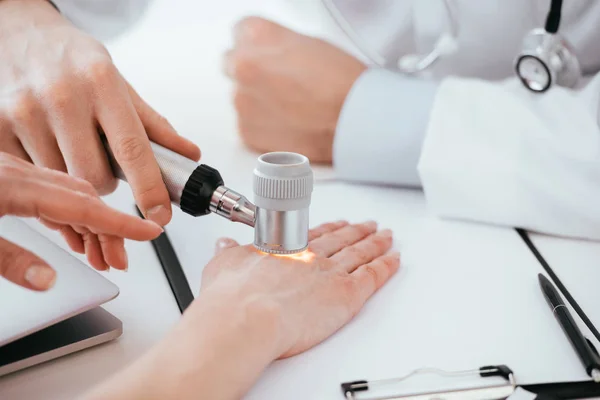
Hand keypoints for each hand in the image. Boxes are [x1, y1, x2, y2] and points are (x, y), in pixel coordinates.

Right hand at [0, 0, 199, 225]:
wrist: (22, 38)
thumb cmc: (76, 64)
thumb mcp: (120, 85)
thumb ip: (155, 125)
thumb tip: (188, 155)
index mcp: (102, 83)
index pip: (132, 148)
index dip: (149, 188)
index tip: (160, 215)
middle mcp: (62, 96)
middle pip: (94, 176)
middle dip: (106, 183)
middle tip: (103, 163)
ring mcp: (24, 111)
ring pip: (61, 181)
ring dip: (74, 178)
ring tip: (72, 148)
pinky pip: (32, 175)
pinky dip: (46, 174)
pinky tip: (48, 149)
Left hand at [0, 152, 162, 289]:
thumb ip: (10, 259)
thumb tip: (47, 279)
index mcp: (12, 183)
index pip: (82, 204)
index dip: (120, 221)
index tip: (149, 230)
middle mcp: (18, 172)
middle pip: (82, 199)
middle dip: (109, 231)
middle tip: (119, 260)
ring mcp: (14, 171)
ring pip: (70, 194)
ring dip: (91, 224)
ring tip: (100, 255)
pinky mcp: (9, 176)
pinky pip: (51, 192)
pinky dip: (70, 215)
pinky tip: (74, 232)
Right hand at [82, 221, 398, 399]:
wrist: (247, 317)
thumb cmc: (233, 298)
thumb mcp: (224, 266)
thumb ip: (229, 253)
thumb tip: (225, 244)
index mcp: (287, 249)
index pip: (315, 234)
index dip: (330, 228)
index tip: (338, 224)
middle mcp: (312, 257)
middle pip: (343, 240)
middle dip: (358, 231)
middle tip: (370, 225)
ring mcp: (331, 274)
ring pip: (361, 254)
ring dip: (376, 244)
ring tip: (387, 238)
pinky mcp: (346, 295)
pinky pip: (373, 277)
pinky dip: (386, 267)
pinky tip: (394, 260)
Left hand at [224, 17, 365, 162]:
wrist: (353, 121)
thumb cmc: (343, 83)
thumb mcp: (310, 42)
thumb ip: (278, 46)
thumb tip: (270, 55)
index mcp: (257, 35)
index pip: (239, 33)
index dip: (259, 46)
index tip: (269, 56)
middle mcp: (243, 66)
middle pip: (233, 64)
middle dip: (253, 73)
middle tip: (283, 84)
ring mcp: (242, 101)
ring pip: (242, 98)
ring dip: (259, 102)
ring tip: (293, 107)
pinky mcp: (247, 131)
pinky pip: (249, 126)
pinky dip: (264, 126)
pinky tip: (290, 124)